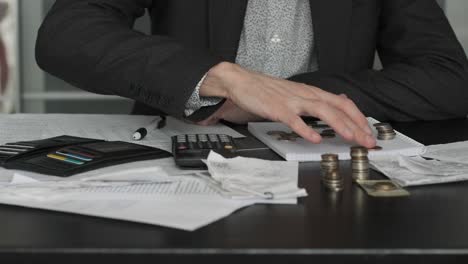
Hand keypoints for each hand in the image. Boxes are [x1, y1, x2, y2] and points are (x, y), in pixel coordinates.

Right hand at [199, 62, 375, 147]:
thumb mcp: (296, 92)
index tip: (369, 132)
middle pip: (338, 107)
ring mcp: (292, 101)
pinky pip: (294, 120)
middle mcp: (306, 95)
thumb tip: (336, 102)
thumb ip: (314, 99)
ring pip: (321, 111)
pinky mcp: (277, 109)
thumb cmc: (267, 90)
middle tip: (368, 141)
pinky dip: (306, 129)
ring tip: (351, 138)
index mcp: (311, 92)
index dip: (359, 117)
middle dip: (356, 125)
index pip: (343, 102)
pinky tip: (315, 138)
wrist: (242, 81)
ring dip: (339, 124)